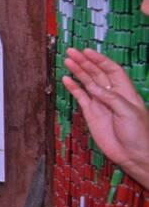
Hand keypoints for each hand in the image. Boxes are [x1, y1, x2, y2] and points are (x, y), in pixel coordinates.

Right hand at [63, 48, 148, 187]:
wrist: (133, 154)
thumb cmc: (138, 133)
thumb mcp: (128, 112)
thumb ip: (110, 98)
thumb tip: (93, 87)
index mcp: (125, 91)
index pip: (112, 70)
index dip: (100, 60)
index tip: (87, 52)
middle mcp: (112, 94)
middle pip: (97, 73)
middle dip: (85, 62)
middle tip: (71, 52)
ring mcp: (100, 103)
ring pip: (87, 83)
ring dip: (78, 72)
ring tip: (67, 61)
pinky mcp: (91, 114)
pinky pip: (80, 97)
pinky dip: (73, 88)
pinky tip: (66, 80)